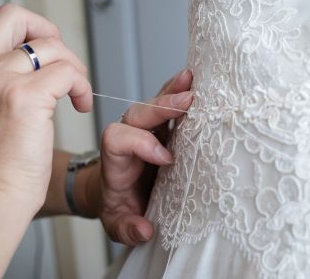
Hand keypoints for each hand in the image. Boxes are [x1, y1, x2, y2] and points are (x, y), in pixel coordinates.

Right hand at [0, 4, 91, 212]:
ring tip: (76, 94)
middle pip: (16, 15)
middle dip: (49, 33)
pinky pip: (68, 72)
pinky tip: (81, 105)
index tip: (45, 57)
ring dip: (74, 68)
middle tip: (62, 64)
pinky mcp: (25, 98)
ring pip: (51, 46)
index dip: (28, 29)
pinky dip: (82, 86)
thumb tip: (35, 56)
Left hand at [88, 69, 192, 244]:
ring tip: (194, 80)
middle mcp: (128, 139)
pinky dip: (178, 91)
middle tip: (189, 101)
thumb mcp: (117, 223)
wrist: (117, 194)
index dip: (141, 144)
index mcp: (116, 162)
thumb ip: (126, 228)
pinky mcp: (161, 128)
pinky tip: (194, 81)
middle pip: (137, 114)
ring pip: (152, 104)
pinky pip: (165, 104)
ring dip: (172, 91)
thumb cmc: (118, 206)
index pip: (118, 139)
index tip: (166, 159)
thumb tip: (145, 230)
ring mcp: (145, 131)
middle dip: (161, 106)